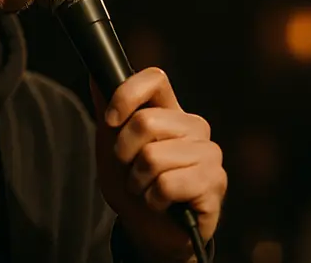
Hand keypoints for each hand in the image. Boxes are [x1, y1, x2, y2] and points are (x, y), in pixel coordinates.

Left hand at [91, 68, 226, 261]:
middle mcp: (193, 127)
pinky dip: (153, 200)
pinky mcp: (214, 182)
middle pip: (145, 122)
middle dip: (124, 154)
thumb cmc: (133, 187)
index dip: (127, 94)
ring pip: (153, 158)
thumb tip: (96, 77)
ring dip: (138, 182)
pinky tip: (162, 203)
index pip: (155, 79)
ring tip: (147, 189)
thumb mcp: (111, 148)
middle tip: (132, 171)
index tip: (111, 120)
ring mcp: (208, 153)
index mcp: (170, 111)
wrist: (150, 232)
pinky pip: (167, 185)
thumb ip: (108, 113)